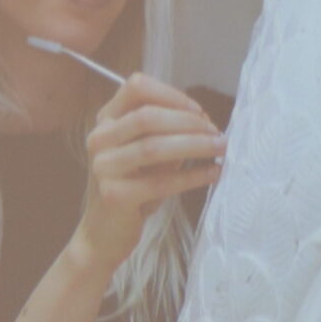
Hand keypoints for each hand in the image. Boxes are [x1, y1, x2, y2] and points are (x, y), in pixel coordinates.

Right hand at [73, 75, 223, 275]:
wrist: (104, 234)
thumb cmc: (132, 189)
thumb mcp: (145, 154)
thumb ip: (166, 133)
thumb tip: (207, 121)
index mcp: (105, 122)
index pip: (135, 88)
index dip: (171, 94)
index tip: (199, 111)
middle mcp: (98, 140)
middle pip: (147, 116)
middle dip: (189, 122)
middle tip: (218, 133)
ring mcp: (103, 168)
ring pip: (154, 147)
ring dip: (195, 145)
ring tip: (221, 148)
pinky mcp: (114, 195)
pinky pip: (161, 182)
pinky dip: (193, 176)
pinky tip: (213, 173)